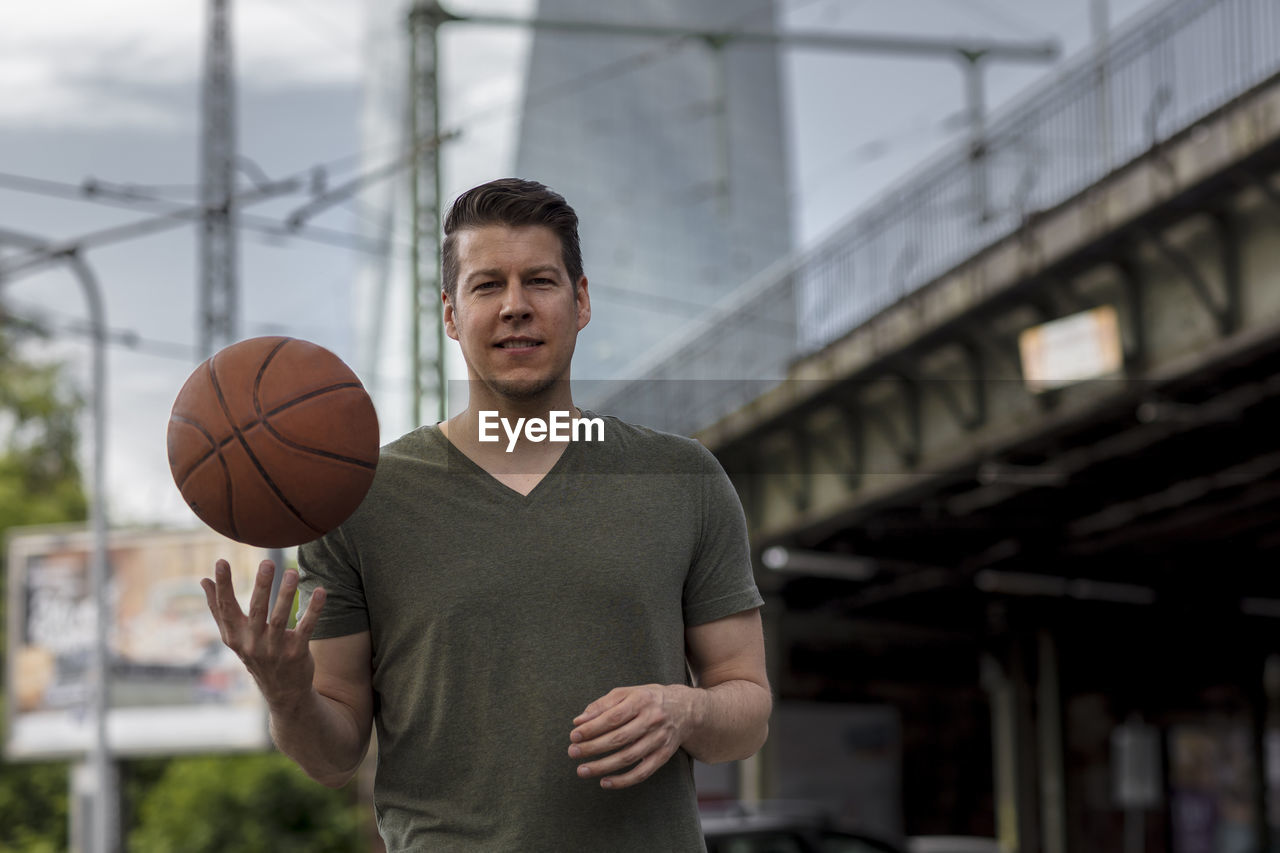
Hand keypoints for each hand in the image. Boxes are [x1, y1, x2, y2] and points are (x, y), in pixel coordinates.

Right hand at [200, 559, 325, 709]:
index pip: (225, 607)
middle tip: (267, 562)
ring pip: (280, 619)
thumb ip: (218, 609)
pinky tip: (320, 591)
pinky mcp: (296, 653)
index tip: (221, 561)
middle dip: (261, 586)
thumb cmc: (256, 654)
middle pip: (256, 611)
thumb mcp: (234, 636)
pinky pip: (306, 628)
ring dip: (286, 595)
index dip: (223, 585)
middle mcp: (252, 643)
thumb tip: (203, 581)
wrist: (282, 691)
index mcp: (234, 636)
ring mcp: (275, 649)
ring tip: (292, 572)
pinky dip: (314, 610)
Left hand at [568, 684, 693, 789]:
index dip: (592, 727)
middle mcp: (652, 720)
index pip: (613, 717)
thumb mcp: (627, 693)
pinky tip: (604, 782)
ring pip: (628, 757)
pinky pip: (642, 772)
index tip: (574, 735)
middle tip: (572, 752)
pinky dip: (623, 780)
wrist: (685, 709)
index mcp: (641, 700)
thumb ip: (602, 705)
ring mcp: (659, 739)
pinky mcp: (663, 755)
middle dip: (593, 747)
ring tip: (582, 770)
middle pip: (619, 738)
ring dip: (603, 766)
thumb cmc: (647, 699)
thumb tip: (579, 721)